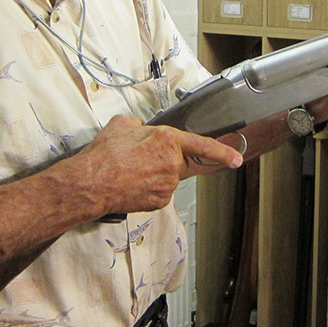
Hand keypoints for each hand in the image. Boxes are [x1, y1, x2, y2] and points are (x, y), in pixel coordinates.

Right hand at [71, 115, 242, 215]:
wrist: (90, 184)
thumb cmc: (104, 155)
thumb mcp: (122, 125)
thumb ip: (140, 125)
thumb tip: (141, 130)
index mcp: (168, 140)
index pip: (202, 145)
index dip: (222, 152)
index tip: (236, 158)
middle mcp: (172, 163)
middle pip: (178, 160)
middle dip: (165, 159)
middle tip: (141, 159)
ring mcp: (167, 185)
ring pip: (168, 176)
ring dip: (155, 173)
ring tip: (130, 171)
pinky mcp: (159, 201)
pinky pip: (160, 190)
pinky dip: (149, 187)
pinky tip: (132, 183)